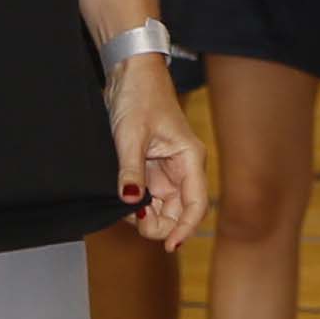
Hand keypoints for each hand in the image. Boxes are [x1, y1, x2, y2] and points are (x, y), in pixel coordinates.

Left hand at [112, 55, 205, 247]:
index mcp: (189, 158)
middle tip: (135, 222)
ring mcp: (166, 169)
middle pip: (179, 211)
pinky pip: (148, 196)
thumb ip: (132, 169)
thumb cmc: (139, 95)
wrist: (129, 72)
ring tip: (125, 210)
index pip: (196, 203)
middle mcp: (182, 167)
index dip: (185, 228)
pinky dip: (137, 204)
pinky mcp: (150, 167)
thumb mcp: (131, 134)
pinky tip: (123, 202)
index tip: (169, 246)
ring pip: (163, 207)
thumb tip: (132, 201)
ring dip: (147, 216)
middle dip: (160, 224)